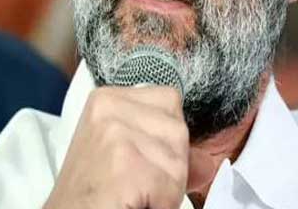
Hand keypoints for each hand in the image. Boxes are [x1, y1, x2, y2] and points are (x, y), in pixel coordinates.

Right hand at [45, 85, 188, 208]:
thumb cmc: (90, 194)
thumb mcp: (124, 159)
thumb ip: (166, 151)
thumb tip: (207, 164)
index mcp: (108, 98)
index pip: (169, 101)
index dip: (166, 139)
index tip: (142, 161)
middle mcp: (110, 107)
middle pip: (178, 130)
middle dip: (168, 165)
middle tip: (135, 184)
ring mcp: (116, 132)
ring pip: (179, 161)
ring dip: (165, 189)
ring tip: (131, 194)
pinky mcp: (125, 162)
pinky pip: (171, 187)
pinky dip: (160, 204)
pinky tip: (131, 203)